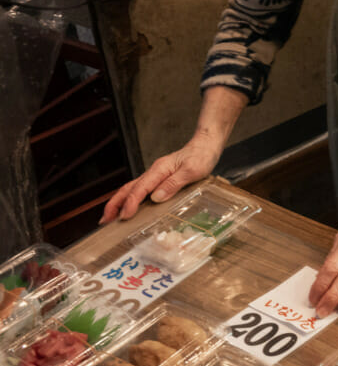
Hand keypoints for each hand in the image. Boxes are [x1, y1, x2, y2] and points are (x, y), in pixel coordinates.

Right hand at [100, 132, 222, 223]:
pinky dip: (130, 199)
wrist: (206, 144)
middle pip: (128, 188)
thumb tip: (155, 198)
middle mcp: (154, 172)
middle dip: (114, 204)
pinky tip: (128, 208)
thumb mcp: (192, 171)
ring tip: (110, 218)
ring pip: (131, 189)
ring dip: (119, 202)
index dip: (131, 203)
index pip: (140, 188)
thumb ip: (173, 184)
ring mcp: (156, 175)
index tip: (124, 217)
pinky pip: (140, 189)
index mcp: (159, 170)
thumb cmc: (202, 156)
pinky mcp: (160, 178)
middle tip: (104, 221)